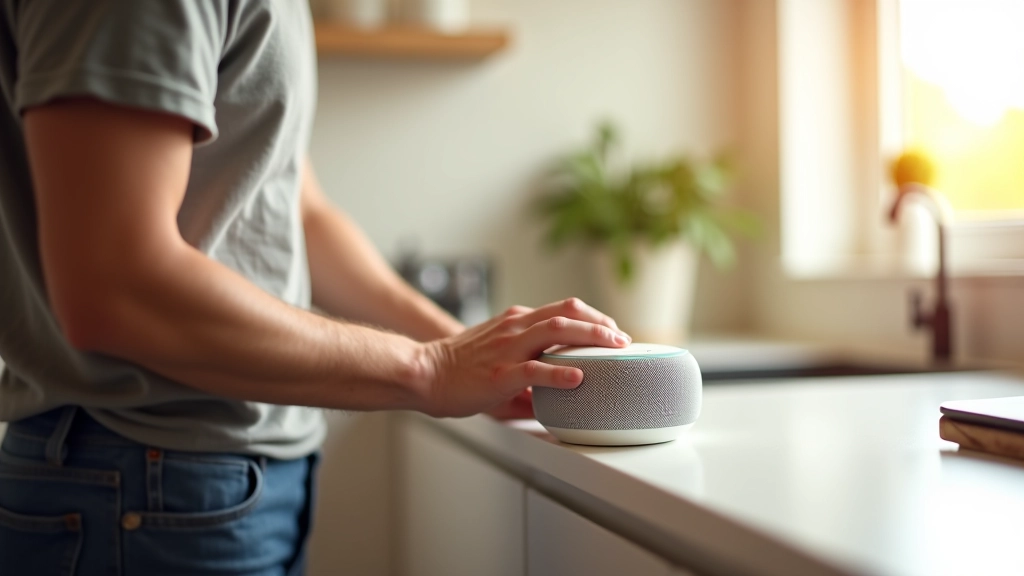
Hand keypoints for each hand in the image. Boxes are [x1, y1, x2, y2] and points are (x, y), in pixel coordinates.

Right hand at [417, 298, 628, 417]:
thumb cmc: (458, 369)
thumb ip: (527, 372)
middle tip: (623, 339)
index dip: (592, 316)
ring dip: (590, 337)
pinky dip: (560, 372)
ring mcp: (508, 348)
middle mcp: (516, 328)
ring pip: (556, 330)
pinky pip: (535, 369)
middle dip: (600, 323)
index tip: (611, 330)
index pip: (563, 308)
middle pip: (567, 312)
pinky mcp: (500, 372)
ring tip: (614, 348)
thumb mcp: (497, 358)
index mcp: (517, 322)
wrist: (423, 373)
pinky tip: (579, 378)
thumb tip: (551, 399)